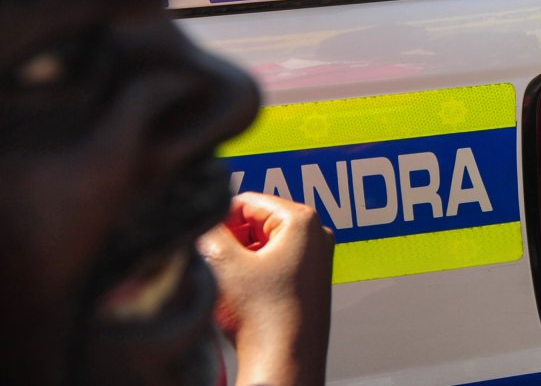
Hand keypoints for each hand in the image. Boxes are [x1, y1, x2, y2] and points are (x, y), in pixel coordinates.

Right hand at [200, 191, 332, 385]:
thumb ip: (209, 230)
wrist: (284, 359)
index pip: (248, 201)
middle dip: (234, 240)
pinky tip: (246, 293)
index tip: (208, 244)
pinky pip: (276, 262)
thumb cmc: (263, 316)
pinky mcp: (311, 278)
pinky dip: (256, 272)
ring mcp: (317, 257)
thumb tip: (202, 217)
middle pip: (259, 221)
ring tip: (234, 283)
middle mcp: (317, 233)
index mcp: (302, 220)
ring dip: (243, 257)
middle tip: (219, 265)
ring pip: (265, 243)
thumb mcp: (223, 263)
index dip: (221, 221)